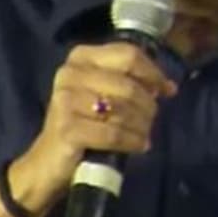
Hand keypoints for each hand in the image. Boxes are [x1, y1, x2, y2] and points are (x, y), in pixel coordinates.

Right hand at [23, 41, 176, 193]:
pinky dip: (132, 141)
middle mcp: (70, 73)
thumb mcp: (102, 93)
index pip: (128, 55)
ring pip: (123, 110)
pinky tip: (140, 146)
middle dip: (148, 106)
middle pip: (128, 85)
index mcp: (80, 57)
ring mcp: (66, 101)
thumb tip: (169, 86)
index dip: (153, 73)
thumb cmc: (82, 123)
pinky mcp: (68, 129)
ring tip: (144, 134)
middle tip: (151, 120)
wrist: (49, 160)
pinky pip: (113, 133)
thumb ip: (131, 82)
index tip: (167, 91)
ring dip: (142, 125)